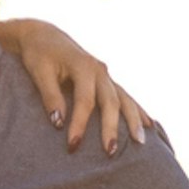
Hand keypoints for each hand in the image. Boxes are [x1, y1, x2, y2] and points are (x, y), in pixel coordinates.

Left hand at [0, 19, 150, 151]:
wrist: (44, 35)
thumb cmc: (39, 54)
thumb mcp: (39, 73)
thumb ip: (50, 96)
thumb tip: (58, 123)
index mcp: (84, 66)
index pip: (85, 101)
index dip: (79, 124)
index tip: (72, 146)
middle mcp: (100, 70)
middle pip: (110, 102)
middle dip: (111, 128)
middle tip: (110, 152)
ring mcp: (106, 75)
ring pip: (124, 99)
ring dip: (133, 120)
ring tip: (140, 142)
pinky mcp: (107, 80)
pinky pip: (126, 97)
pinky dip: (137, 110)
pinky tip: (149, 124)